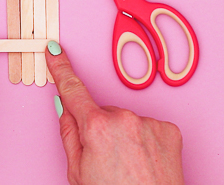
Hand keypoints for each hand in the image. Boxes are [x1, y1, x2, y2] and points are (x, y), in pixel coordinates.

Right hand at [46, 41, 184, 184]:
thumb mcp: (77, 172)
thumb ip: (69, 134)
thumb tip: (66, 109)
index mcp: (96, 128)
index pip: (72, 90)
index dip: (61, 69)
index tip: (54, 51)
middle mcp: (124, 118)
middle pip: (102, 112)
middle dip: (100, 128)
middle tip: (106, 160)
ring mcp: (149, 122)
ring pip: (126, 120)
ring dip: (124, 136)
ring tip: (129, 165)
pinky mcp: (169, 129)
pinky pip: (147, 126)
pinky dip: (144, 140)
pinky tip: (144, 162)